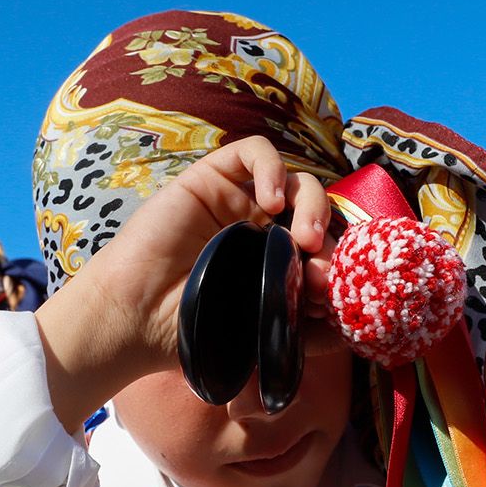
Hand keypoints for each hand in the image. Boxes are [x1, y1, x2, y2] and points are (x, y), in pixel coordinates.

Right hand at [35, 137, 331, 428]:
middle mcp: (262, 231)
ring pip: (296, 181)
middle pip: (317, 214)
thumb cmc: (190, 331)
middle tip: (320, 267)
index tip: (334, 293)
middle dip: (330, 236)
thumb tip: (350, 326)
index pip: (325, 248)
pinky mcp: (212, 179)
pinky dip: (273, 168)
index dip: (339, 261)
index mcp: (277, 265)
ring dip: (312, 204)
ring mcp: (238, 203)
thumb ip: (302, 327)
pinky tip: (271, 201)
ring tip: (304, 237)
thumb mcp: (258, 334)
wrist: (135, 319)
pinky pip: (254, 152)